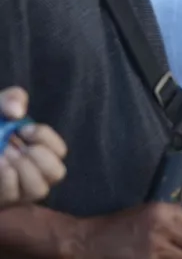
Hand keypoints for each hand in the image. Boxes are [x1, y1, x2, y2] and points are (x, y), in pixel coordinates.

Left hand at [0, 87, 66, 207]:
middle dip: (40, 157)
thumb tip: (17, 112)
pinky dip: (7, 177)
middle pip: (57, 173)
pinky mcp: (1, 200)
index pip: (59, 150)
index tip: (23, 129)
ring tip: (6, 155)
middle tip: (17, 147)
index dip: (46, 138)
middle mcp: (31, 172)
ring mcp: (16, 190)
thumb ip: (11, 99)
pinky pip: (12, 196)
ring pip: (38, 190)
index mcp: (35, 149)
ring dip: (24, 170)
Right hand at [76, 203, 181, 257]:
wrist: (84, 244)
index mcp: (160, 211)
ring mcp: (154, 251)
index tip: (176, 234)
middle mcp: (162, 229)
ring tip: (160, 257)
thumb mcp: (142, 214)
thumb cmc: (112, 228)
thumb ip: (166, 219)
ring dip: (175, 258)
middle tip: (174, 251)